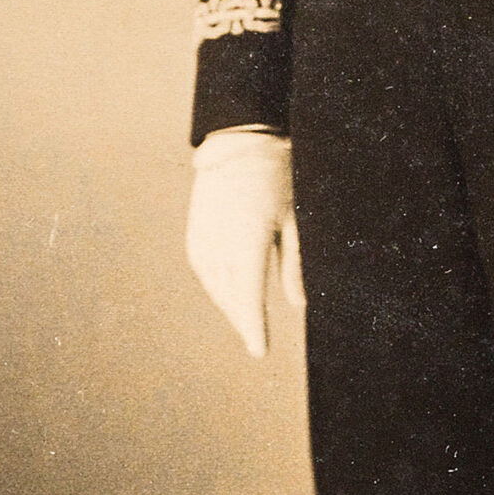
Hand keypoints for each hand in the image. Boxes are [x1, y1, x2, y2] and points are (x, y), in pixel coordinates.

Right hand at [186, 129, 302, 357]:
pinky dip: (215, 286)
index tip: (259, 352)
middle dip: (243, 320)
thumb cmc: (277, 178)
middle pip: (230, 296)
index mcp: (249, 240)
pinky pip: (203, 269)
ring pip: (214, 285)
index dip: (254, 327)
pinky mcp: (196, 230)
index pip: (249, 296)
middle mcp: (221, 242)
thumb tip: (298, 304)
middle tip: (255, 340)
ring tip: (244, 321)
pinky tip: (226, 294)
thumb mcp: (294, 219)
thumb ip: (293, 264)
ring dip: (229, 305)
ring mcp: (204, 235)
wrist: (241, 142)